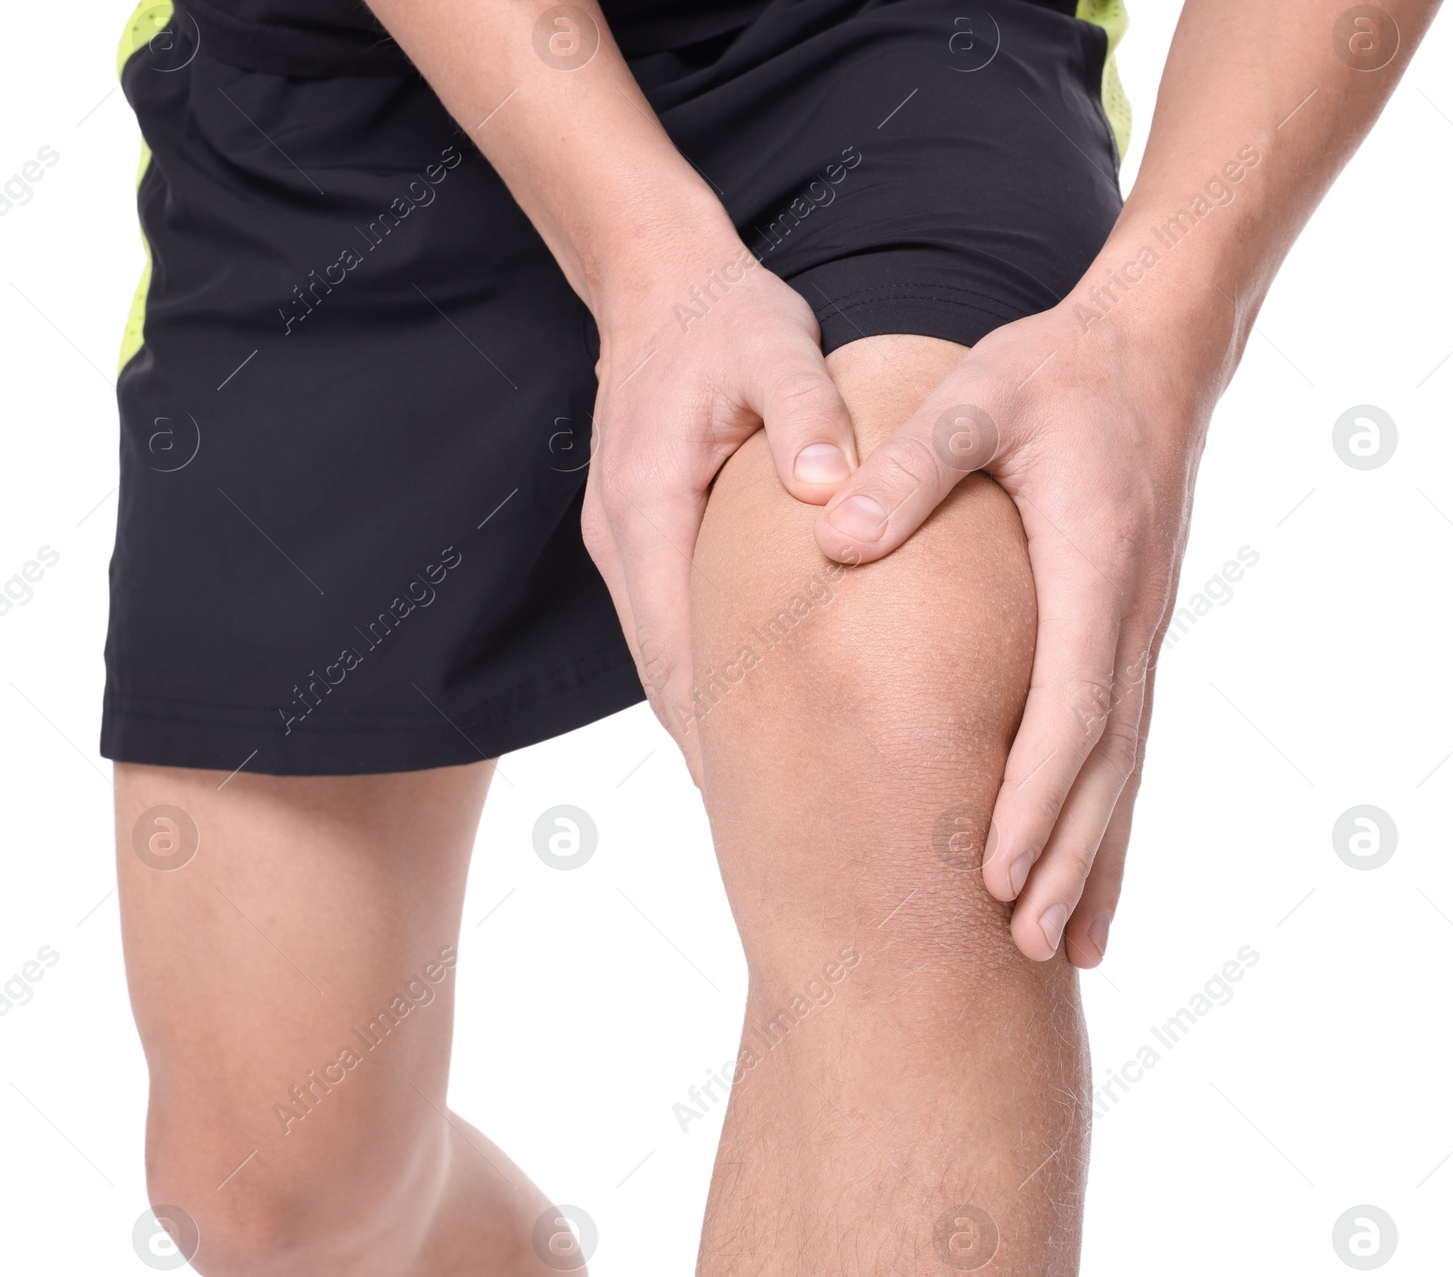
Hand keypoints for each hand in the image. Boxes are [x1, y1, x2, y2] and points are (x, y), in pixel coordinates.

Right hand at [580, 238, 857, 782]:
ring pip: (667, 658)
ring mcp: (628, 545)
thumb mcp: (773, 348)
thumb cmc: (721, 318)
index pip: (672, 650)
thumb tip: (828, 494)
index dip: (709, 731)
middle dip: (713, 750)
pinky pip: (677, 625)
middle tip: (779, 824)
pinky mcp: (647, 538)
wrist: (658, 281)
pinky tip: (763, 706)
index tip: (753, 802)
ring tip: (777, 788)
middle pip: (663, 675)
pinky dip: (710, 673)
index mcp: (645, 513)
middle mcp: (624, 543)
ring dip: (709, 720)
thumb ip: (806, 417)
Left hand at [810, 302, 1212, 965]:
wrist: (1151, 352)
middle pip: (1105, 761)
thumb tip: (830, 536)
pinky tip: (1092, 875)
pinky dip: (1107, 815)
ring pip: (1123, 767)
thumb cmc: (1055, 375)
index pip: (1069, 701)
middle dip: (1070, 857)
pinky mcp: (1128, 633)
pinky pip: (1121, 742)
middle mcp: (1127, 613)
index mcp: (1091, 564)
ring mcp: (1137, 630)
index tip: (1001, 870)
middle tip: (1027, 947)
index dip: (1036, 793)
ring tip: (1068, 949)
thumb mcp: (976, 398)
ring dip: (1098, 857)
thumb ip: (908, 465)